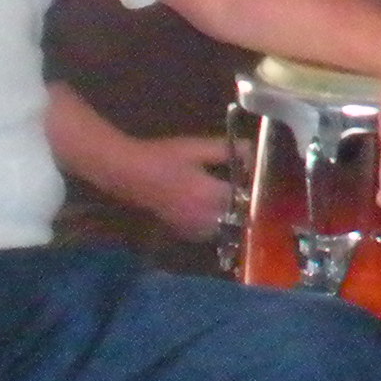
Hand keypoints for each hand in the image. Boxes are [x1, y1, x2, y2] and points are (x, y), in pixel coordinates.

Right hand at [108, 132, 239, 243]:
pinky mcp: (179, 229)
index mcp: (211, 195)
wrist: (126, 172)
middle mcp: (204, 216)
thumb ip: (227, 150)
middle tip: (243, 189)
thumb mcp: (197, 148)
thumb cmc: (163, 157)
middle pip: (236, 216)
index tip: (253, 179)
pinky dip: (212, 223)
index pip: (245, 198)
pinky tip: (209, 209)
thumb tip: (251, 151)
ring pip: (222, 227)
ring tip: (228, 199)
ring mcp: (191, 226)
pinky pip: (205, 232)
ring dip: (228, 216)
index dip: (252, 189)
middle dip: (242, 205)